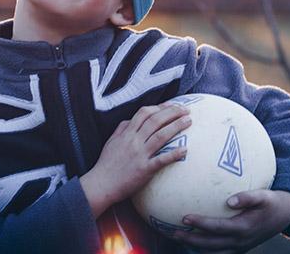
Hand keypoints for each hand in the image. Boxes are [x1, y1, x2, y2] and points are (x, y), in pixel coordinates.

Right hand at [80, 103, 190, 217]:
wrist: (101, 184)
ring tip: (188, 121)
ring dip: (176, 126)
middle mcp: (134, 141)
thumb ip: (121, 129)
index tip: (171, 105)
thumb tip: (130, 120)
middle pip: (155, 121)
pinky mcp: (144, 169)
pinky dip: (174, 154)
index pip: (143, 113)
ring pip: (160, 136)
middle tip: (185, 109)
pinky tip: (185, 150)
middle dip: (172, 112)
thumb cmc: (106, 164)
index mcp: (126, 134)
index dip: (159, 107)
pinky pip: (161, 160)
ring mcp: (139, 155)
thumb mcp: (111, 142)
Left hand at [170, 189, 289, 252]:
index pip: (217, 228)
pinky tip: (189, 238)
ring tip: (176, 237)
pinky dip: (203, 247)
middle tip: (173, 232)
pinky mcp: (238, 248)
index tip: (185, 217)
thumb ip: (248, 197)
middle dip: (191, 239)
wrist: (284, 216)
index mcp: (244, 228)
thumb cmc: (271, 201)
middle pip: (210, 244)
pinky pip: (218, 251)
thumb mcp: (264, 195)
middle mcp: (240, 241)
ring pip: (212, 251)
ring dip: (194, 245)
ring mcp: (239, 247)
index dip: (201, 224)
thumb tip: (230, 200)